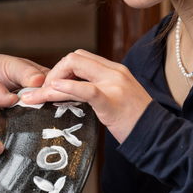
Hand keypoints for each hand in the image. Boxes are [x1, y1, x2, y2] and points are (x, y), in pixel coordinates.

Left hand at [22, 50, 151, 143]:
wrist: (158, 136)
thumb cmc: (137, 122)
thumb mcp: (121, 98)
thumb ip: (103, 90)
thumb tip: (79, 94)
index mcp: (116, 70)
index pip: (83, 57)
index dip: (62, 68)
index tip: (53, 87)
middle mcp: (115, 72)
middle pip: (75, 57)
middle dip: (53, 72)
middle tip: (43, 93)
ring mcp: (114, 85)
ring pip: (75, 69)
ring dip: (50, 82)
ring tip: (34, 97)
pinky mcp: (111, 101)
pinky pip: (85, 89)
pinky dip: (66, 88)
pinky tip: (52, 91)